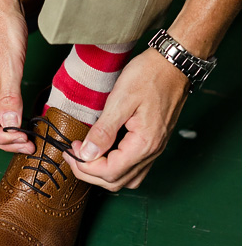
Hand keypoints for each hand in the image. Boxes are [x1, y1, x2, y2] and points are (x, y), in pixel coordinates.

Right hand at [0, 0, 34, 153]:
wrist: (0, 3)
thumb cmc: (1, 26)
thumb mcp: (9, 63)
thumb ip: (9, 95)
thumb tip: (11, 123)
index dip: (0, 136)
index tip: (22, 140)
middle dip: (4, 138)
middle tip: (28, 145)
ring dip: (5, 130)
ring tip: (26, 138)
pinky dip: (5, 116)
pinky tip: (19, 121)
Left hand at [63, 48, 189, 190]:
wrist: (174, 64)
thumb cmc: (151, 75)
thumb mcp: (122, 99)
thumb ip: (103, 131)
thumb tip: (86, 154)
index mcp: (144, 143)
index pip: (110, 171)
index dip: (85, 166)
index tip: (72, 150)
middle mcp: (152, 151)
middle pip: (117, 181)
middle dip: (90, 173)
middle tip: (74, 155)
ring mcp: (155, 148)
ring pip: (127, 178)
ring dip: (104, 174)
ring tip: (87, 157)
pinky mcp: (155, 141)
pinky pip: (135, 167)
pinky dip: (117, 167)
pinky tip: (106, 153)